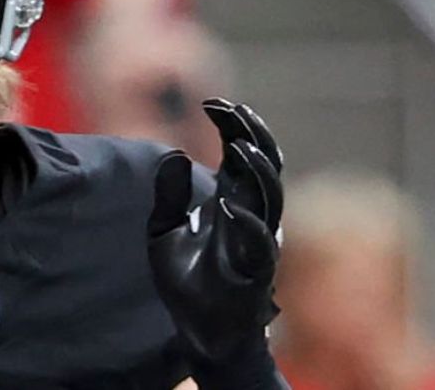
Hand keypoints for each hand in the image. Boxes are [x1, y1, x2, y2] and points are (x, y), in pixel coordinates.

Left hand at [147, 98, 283, 363]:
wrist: (200, 332)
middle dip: (253, 134)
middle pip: (265, 165)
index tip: (212, 102)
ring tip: (239, 146)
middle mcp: (250, 215)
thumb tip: (174, 154)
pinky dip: (246, 224)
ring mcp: (256, 242)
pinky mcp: (255, 272)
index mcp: (232, 200)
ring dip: (257, 171)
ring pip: (270, 198)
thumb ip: (169, 194)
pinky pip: (259, 245)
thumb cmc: (187, 280)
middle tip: (233, 108)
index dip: (233, 124)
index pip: (242, 152)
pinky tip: (227, 205)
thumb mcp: (164, 230)